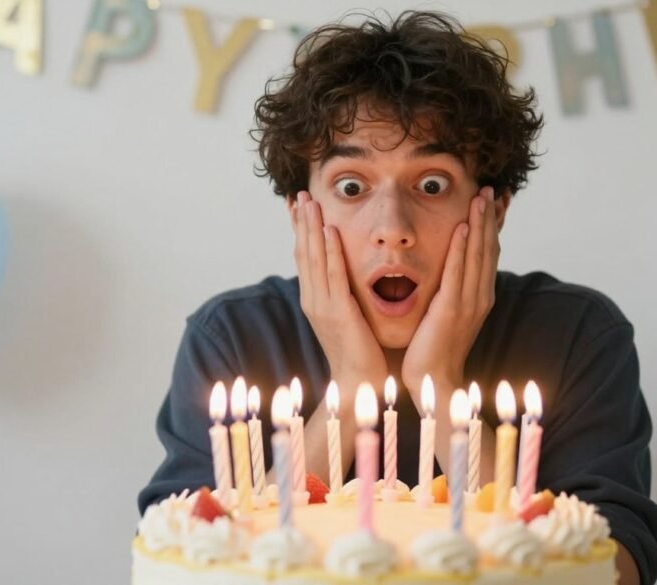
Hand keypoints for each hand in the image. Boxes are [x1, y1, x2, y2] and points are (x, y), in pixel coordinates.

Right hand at [292, 191, 388, 390]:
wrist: (358, 387)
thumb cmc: (359, 354)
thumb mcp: (347, 318)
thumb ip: (343, 296)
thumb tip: (346, 276)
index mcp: (314, 301)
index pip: (304, 257)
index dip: (300, 230)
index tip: (297, 205)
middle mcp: (313, 300)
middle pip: (303, 252)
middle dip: (300, 222)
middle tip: (299, 194)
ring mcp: (322, 306)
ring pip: (314, 258)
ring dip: (310, 227)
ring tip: (309, 201)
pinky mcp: (338, 313)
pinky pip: (334, 275)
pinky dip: (330, 251)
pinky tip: (329, 230)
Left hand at [402, 186, 498, 392]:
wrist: (434, 382)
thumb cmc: (434, 350)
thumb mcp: (446, 315)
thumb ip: (450, 292)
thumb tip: (448, 274)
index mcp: (479, 297)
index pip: (488, 254)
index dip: (492, 227)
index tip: (494, 201)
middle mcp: (480, 296)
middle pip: (488, 249)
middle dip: (490, 218)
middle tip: (492, 188)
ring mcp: (469, 303)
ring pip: (477, 255)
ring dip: (480, 224)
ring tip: (482, 197)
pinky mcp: (452, 310)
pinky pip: (458, 273)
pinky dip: (462, 248)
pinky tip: (463, 227)